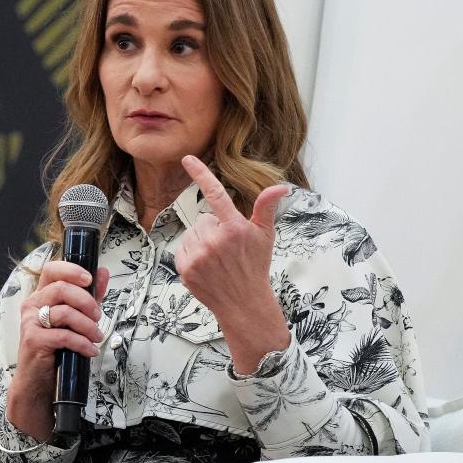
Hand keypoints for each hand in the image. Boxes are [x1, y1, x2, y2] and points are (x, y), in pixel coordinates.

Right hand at [6, 261, 109, 440]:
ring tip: (96, 337)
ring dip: (87, 326)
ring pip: (65, 312)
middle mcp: (32, 305)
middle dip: (86, 301)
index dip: (71, 270)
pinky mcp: (33, 339)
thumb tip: (102, 273)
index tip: (89, 280)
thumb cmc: (55, 348)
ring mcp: (30, 321)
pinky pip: (64, 335)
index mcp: (41, 296)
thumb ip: (88, 296)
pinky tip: (89, 350)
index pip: (52, 270)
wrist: (37, 380)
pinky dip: (82, 343)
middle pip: (61, 288)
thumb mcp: (75, 319)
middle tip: (98, 316)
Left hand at [176, 155, 289, 373]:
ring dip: (201, 241)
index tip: (187, 159)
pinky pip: (182, 249)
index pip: (215, 194)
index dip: (201, 174)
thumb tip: (281, 188)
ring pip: (191, 234)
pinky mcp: (185, 268)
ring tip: (217, 258)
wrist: (243, 303)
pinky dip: (191, 254)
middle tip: (227, 248)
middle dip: (213, 229)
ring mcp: (198, 255)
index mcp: (234, 228)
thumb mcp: (265, 236)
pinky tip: (206, 266)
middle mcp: (214, 240)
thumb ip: (266, 208)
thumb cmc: (255, 266)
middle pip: (203, 219)